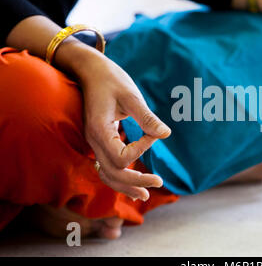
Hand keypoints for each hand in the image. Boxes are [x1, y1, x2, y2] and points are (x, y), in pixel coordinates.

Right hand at [76, 51, 170, 200]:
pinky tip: (132, 183)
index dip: (142, 149)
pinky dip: (118, 177)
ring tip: (145, 195)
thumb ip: (146, 117)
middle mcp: (93, 140)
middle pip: (113, 173)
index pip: (122, 157)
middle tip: (159, 183)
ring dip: (126, 186)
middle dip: (136, 181)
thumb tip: (166, 134)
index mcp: (100, 130)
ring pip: (106, 174)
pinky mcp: (99, 141)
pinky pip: (105, 166)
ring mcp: (94, 142)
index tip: (153, 133)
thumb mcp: (131, 95)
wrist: (90, 70)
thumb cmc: (111, 79)